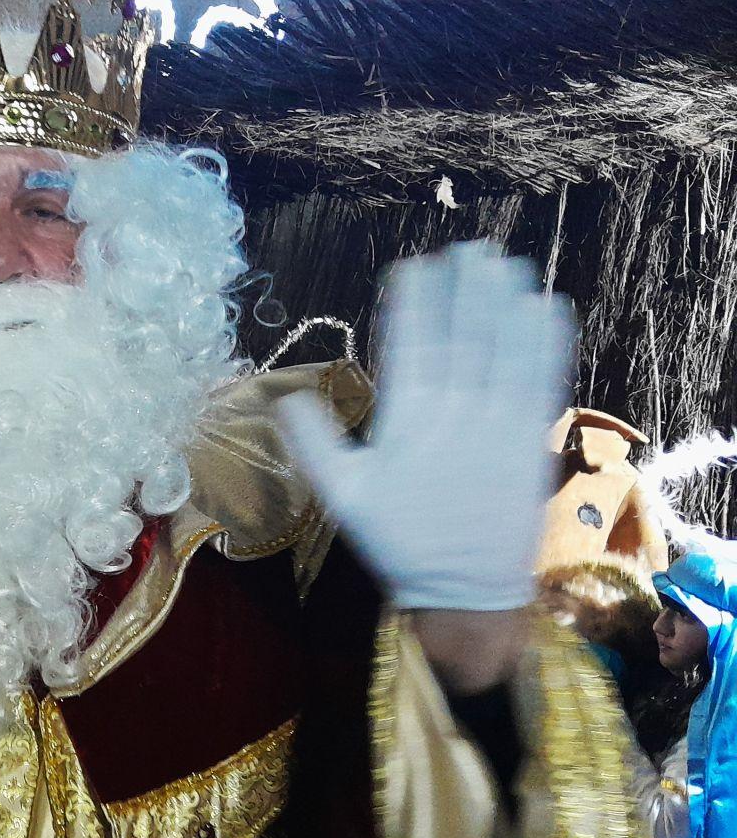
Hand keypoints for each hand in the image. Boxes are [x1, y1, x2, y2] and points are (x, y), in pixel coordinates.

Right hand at [279, 244, 573, 689]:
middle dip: (467, 290)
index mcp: (406, 424)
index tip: (416, 266)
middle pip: (463, 338)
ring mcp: (499, 427)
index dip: (415, 303)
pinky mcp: (532, 439)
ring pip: (504, 352)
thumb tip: (286, 397)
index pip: (411, 348)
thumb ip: (313, 445)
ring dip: (507, 304)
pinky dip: (547, 343)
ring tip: (508, 264)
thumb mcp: (341, 497)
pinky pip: (542, 381)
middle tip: (470, 248)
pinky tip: (549, 308)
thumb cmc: (399, 539)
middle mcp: (455, 417)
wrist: (466, 588)